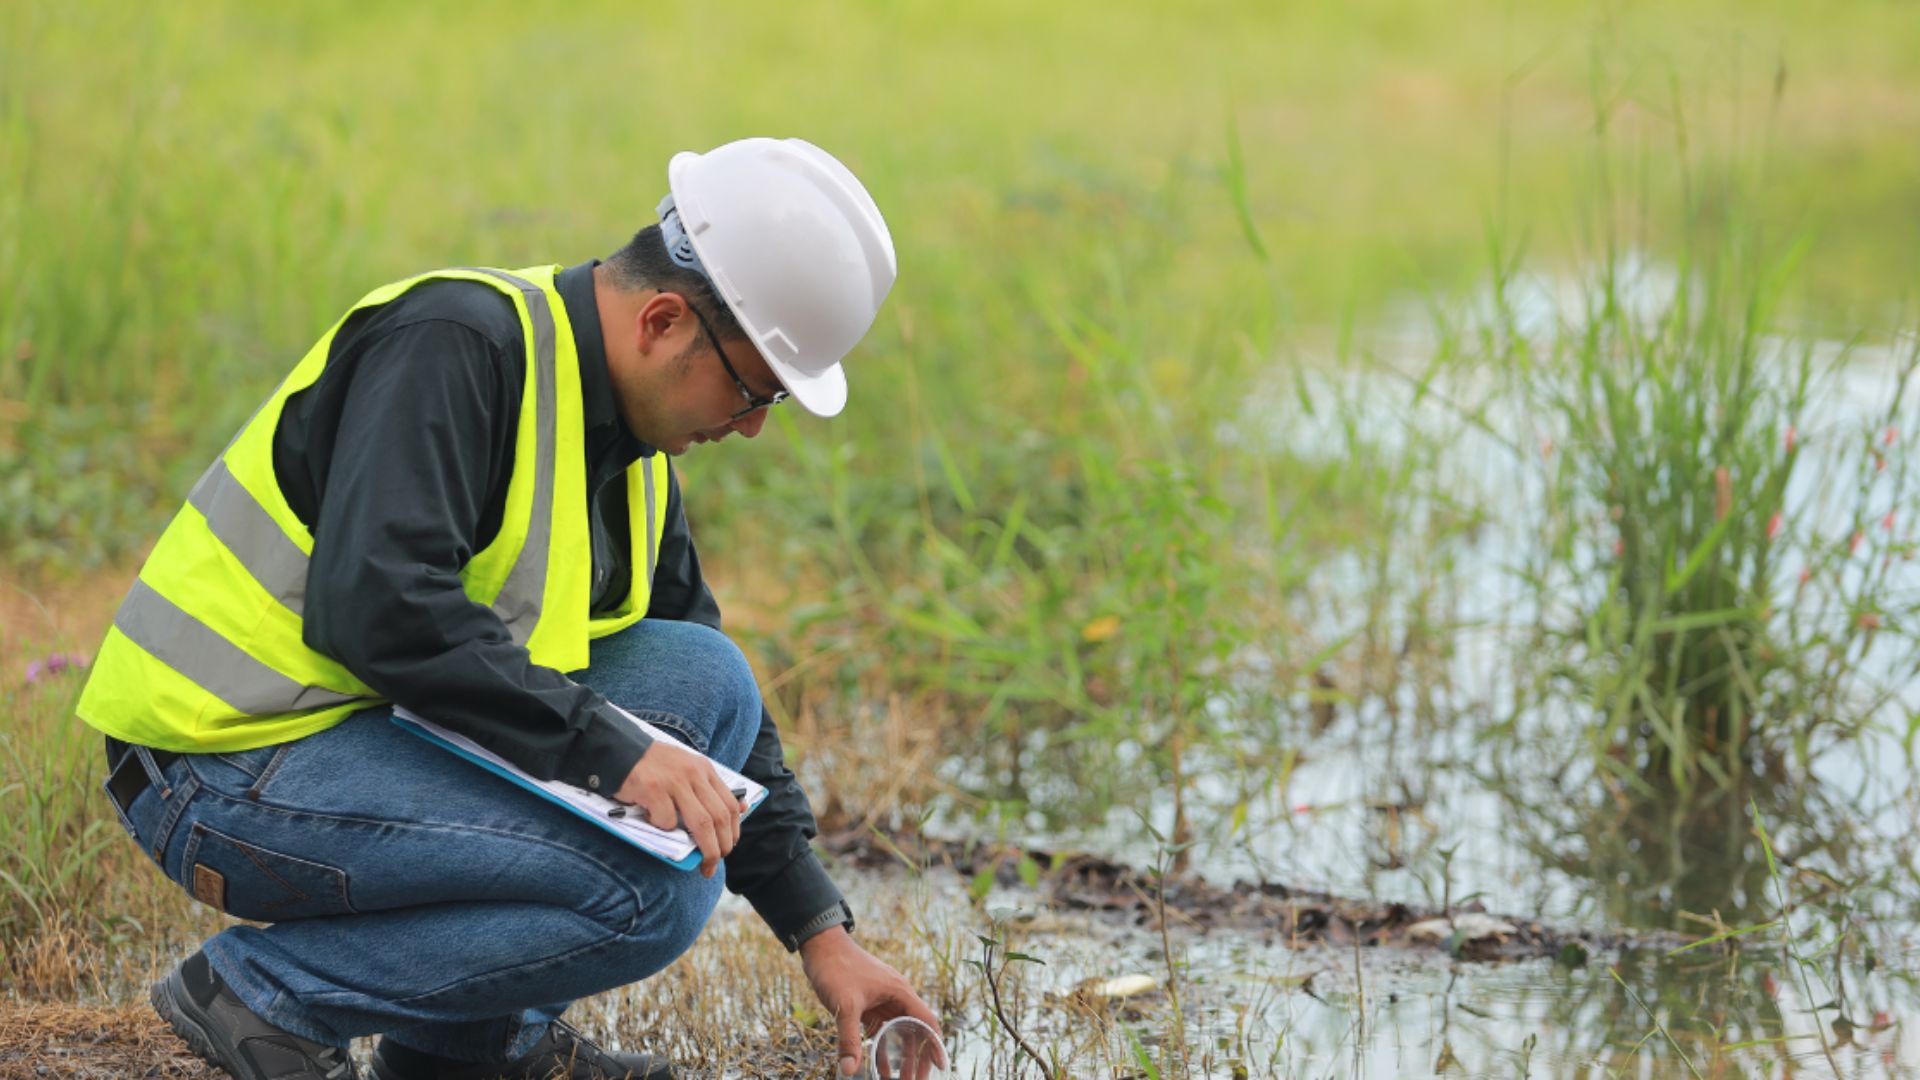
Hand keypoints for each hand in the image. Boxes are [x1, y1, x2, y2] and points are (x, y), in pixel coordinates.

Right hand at [612, 739, 743, 877]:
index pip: (730, 804)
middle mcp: (694, 773)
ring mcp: (674, 781)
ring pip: (701, 824)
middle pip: (719, 817)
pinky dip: (664, 829)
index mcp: (704, 769)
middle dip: (722, 846)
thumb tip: (742, 809)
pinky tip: (654, 822)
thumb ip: (709, 788)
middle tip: (715, 863)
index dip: (733, 830)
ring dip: (705, 849)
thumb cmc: (654, 766)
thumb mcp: (687, 768)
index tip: (728, 846)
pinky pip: (667, 821)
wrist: (620, 750)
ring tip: (702, 863)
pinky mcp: (654, 789)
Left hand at [800, 927, 943, 1076]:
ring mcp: (882, 1000)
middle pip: (915, 1031)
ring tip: (900, 1079)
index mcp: (900, 992)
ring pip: (898, 1032)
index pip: (926, 1022)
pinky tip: (878, 1067)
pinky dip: (882, 1048)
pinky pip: (881, 1030)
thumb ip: (849, 1039)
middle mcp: (896, 996)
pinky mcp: (868, 1004)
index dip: (935, 1045)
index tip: (940, 1067)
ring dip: (901, 1055)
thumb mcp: (845, 1006)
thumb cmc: (837, 968)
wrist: (820, 946)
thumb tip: (849, 1070)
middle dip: (918, 1057)